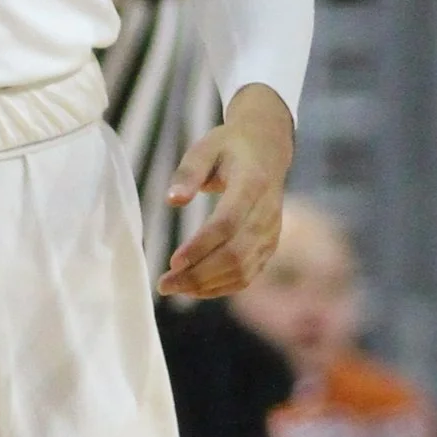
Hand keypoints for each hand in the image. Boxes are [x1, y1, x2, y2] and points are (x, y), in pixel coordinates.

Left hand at [161, 84, 295, 301]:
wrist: (268, 149)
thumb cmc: (229, 148)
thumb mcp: (204, 148)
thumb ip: (188, 173)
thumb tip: (172, 200)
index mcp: (252, 184)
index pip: (228, 223)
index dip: (201, 246)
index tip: (172, 261)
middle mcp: (267, 212)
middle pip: (236, 254)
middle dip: (199, 274)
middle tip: (164, 284)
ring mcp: (271, 232)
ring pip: (243, 270)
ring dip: (207, 285)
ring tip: (174, 287)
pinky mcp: (270, 245)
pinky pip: (248, 275)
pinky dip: (221, 287)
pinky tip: (195, 288)